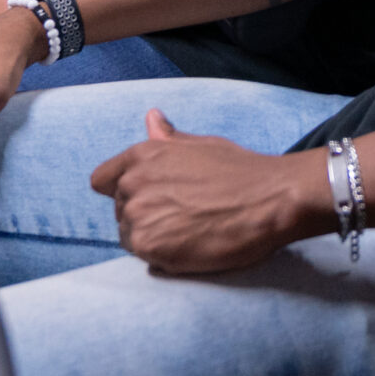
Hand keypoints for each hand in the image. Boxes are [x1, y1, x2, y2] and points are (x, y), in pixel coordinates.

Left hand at [88, 111, 324, 273]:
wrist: (271, 200)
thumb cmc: (242, 171)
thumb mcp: (202, 145)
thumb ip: (168, 138)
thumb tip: (151, 117)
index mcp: (142, 155)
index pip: (102, 179)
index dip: (123, 190)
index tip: (150, 198)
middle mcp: (133, 184)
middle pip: (120, 211)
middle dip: (145, 215)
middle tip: (185, 215)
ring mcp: (138, 216)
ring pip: (130, 237)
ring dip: (154, 238)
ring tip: (191, 232)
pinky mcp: (149, 247)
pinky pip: (145, 258)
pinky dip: (165, 257)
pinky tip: (193, 245)